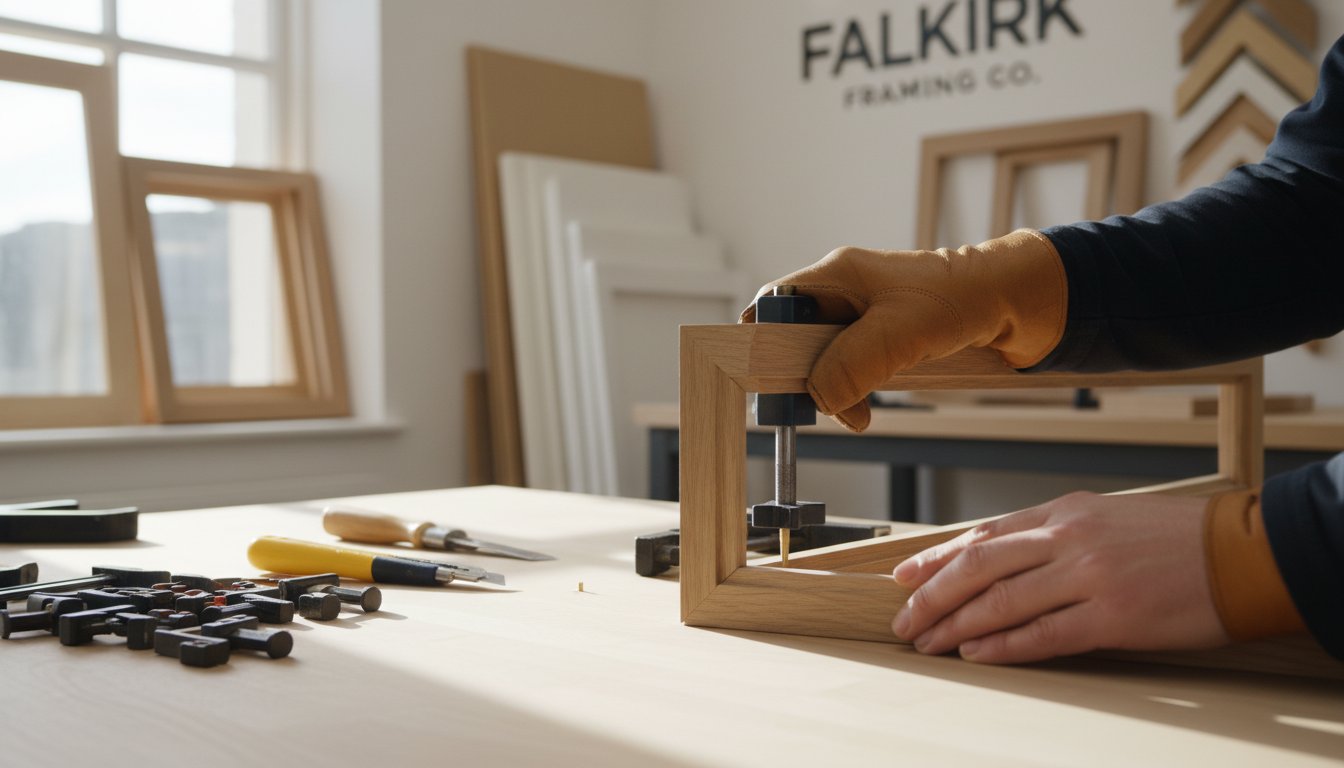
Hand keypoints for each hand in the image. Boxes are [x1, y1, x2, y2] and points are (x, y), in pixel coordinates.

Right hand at [739, 231, 1065, 430]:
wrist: (1019, 305)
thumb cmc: (963, 300)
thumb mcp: (901, 333)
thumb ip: (852, 364)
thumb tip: (817, 397)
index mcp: (837, 275)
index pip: (774, 302)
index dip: (761, 337)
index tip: (764, 376)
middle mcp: (844, 293)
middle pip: (794, 337)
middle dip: (799, 375)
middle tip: (809, 406)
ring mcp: (865, 319)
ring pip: (822, 361)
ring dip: (830, 391)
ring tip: (851, 413)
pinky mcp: (885, 341)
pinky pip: (851, 372)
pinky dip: (853, 396)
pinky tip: (866, 411)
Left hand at [891, 492, 1229, 663]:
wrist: (1242, 553)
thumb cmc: (1177, 538)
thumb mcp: (1106, 517)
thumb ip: (1055, 534)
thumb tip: (1002, 557)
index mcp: (1064, 512)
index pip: (983, 535)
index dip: (937, 558)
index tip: (904, 577)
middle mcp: (1068, 538)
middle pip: (978, 566)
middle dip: (931, 595)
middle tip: (903, 620)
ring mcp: (1089, 576)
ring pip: (1000, 601)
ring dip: (955, 625)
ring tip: (927, 643)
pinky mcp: (1112, 616)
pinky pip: (1042, 634)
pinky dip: (1001, 646)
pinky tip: (975, 654)